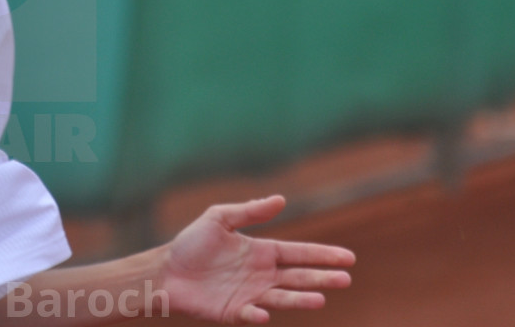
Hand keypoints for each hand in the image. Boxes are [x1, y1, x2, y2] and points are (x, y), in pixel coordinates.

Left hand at [160, 195, 354, 323]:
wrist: (166, 270)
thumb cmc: (191, 244)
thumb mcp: (219, 219)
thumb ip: (249, 211)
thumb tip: (281, 199)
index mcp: (261, 252)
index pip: (298, 253)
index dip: (322, 255)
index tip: (348, 258)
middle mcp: (261, 275)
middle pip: (298, 277)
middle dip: (322, 278)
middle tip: (346, 279)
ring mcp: (250, 295)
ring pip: (281, 298)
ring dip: (300, 299)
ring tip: (320, 298)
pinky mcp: (234, 312)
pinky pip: (250, 315)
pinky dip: (258, 316)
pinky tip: (265, 314)